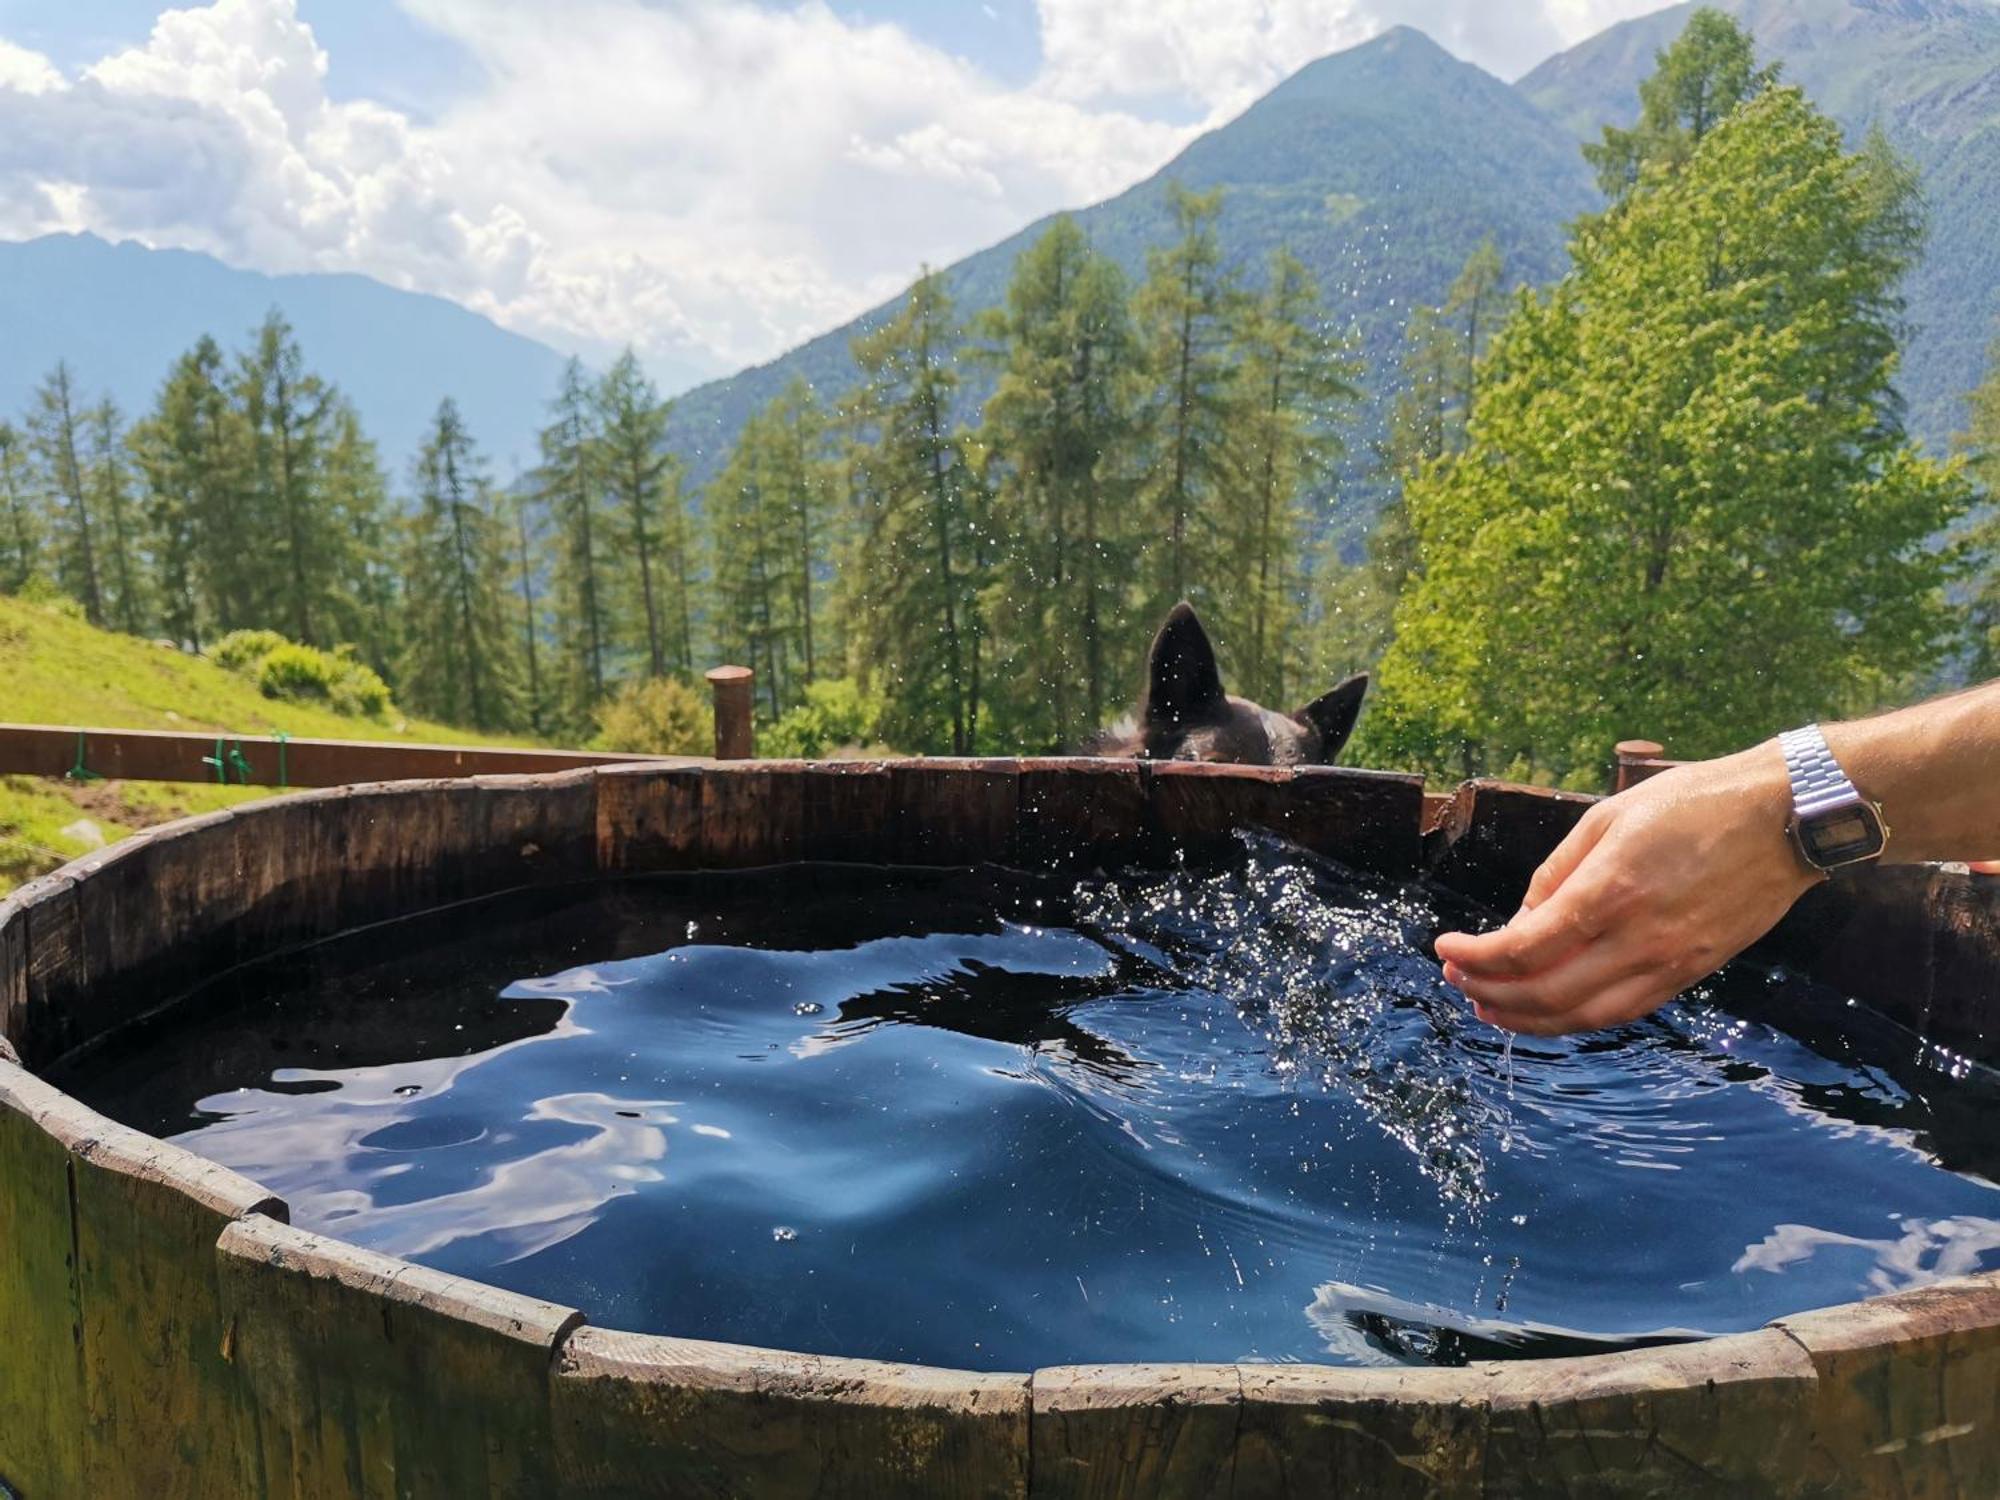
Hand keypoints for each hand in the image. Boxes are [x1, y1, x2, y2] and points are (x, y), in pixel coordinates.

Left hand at [1435, 743, 1823, 1034]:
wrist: (1785, 818)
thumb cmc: (1693, 803)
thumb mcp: (1607, 818)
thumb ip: (1557, 874)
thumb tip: (1521, 921)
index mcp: (1609, 890)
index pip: (1523, 948)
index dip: (1474, 958)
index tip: (1444, 949)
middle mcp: (1638, 937)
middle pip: (1544, 992)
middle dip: (1488, 992)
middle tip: (1457, 979)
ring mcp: (1669, 962)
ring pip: (1583, 1016)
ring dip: (1526, 1018)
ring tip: (1488, 1005)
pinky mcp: (1691, 972)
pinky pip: (1622, 1011)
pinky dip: (1575, 1017)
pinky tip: (1547, 1007)